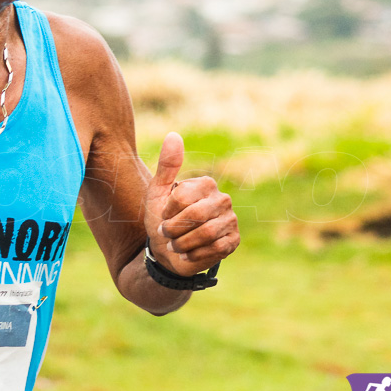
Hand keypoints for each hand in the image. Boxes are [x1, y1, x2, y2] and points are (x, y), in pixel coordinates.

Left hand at [143, 132, 238, 276]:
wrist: (167, 250)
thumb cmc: (162, 218)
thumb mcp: (157, 192)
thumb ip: (166, 165)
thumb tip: (173, 135)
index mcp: (206, 184)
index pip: (183, 197)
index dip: (167, 211)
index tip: (163, 216)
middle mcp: (223, 199)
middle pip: (195, 215)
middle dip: (174, 229)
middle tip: (166, 233)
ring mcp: (230, 220)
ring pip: (206, 234)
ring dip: (182, 243)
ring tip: (175, 244)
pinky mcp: (233, 241)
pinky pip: (215, 249)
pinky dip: (194, 254)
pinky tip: (187, 254)